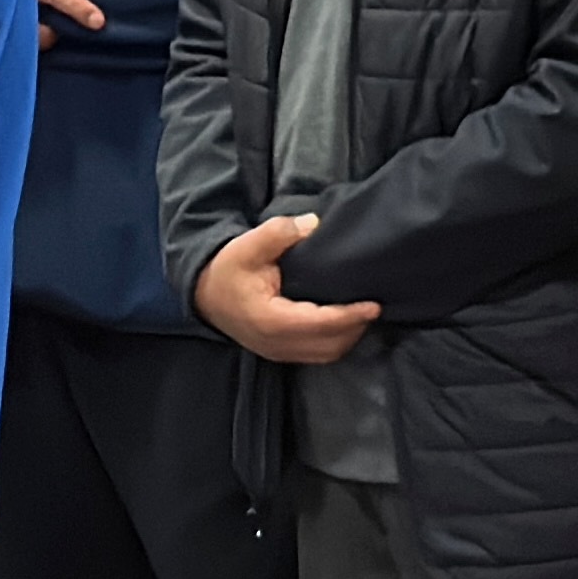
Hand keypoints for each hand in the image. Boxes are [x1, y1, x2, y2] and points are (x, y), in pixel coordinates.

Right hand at [193, 213, 380, 365]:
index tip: (373, 304)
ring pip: (326, 353)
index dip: (349, 317)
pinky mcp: (281, 353)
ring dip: (348, 337)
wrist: (204, 295)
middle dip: (355, 327)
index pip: (319, 324)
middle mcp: (276, 343)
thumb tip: (313, 224)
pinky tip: (344, 323)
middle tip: (372, 305)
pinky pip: (317, 354)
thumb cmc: (228, 270)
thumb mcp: (247, 246)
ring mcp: (278, 352)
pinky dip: (335, 341)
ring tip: (362, 314)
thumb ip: (278, 233)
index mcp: (270, 320)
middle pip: (329, 344)